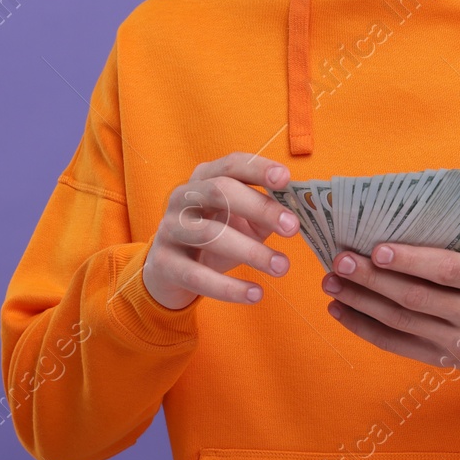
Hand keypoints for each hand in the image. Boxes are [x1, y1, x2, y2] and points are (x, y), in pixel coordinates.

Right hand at [140, 152, 298, 310]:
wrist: (169, 270)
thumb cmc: (215, 236)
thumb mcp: (240, 220)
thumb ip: (264, 213)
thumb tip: (296, 215)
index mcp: (204, 178)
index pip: (232, 164)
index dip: (258, 169)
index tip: (286, 179)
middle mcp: (183, 197)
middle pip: (220, 192)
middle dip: (260, 208)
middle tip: (293, 227)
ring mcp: (170, 229)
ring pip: (210, 235)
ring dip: (251, 251)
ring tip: (282, 267)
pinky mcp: (164, 263)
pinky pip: (197, 275)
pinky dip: (229, 288)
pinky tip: (256, 294)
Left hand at [321, 243, 459, 372]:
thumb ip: (453, 253)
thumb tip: (393, 230)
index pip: (447, 270)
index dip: (411, 260)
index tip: (377, 248)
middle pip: (415, 297)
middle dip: (373, 279)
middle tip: (341, 261)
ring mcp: (457, 342)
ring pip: (399, 321)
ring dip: (360, 301)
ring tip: (332, 282)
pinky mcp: (440, 359)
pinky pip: (395, 344)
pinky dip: (364, 327)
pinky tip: (340, 310)